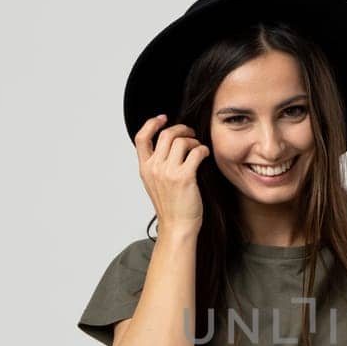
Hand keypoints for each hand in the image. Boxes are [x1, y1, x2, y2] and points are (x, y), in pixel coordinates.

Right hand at [135, 113, 209, 234]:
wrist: (177, 227)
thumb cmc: (171, 207)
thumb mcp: (155, 183)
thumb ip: (157, 164)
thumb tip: (168, 145)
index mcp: (145, 168)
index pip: (141, 137)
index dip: (152, 123)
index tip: (163, 118)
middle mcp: (154, 168)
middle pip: (166, 134)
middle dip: (182, 129)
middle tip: (191, 133)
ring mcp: (168, 172)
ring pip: (182, 141)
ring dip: (194, 141)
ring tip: (198, 148)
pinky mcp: (184, 177)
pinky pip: (196, 152)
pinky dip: (203, 150)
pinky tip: (205, 155)